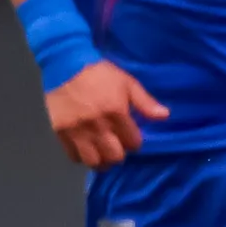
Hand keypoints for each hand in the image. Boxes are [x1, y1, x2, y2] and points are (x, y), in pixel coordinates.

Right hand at [43, 60, 167, 168]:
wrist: (65, 65)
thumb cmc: (99, 73)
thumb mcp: (127, 82)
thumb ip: (145, 102)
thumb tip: (164, 116)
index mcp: (116, 112)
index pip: (133, 142)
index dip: (134, 141)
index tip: (130, 136)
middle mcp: (97, 125)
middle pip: (115, 156)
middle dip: (120, 152)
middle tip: (117, 144)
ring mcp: (78, 131)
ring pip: (94, 161)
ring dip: (101, 159)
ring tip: (102, 151)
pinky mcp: (60, 133)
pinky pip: (74, 157)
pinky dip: (82, 157)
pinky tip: (86, 149)